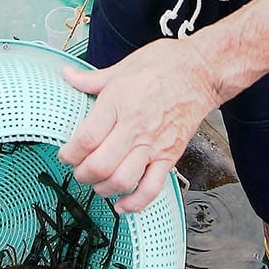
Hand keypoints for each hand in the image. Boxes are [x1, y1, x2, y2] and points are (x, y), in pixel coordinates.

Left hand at [58, 38, 218, 212]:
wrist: (203, 71)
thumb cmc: (166, 64)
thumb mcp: (123, 66)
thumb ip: (92, 79)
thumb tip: (67, 76)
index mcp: (119, 101)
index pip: (85, 139)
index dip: (69, 154)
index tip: (65, 154)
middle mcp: (135, 127)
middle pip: (99, 165)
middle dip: (81, 175)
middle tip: (78, 171)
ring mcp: (154, 144)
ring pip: (121, 181)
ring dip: (103, 189)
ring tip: (97, 183)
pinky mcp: (170, 156)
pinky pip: (151, 189)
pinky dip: (134, 203)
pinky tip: (122, 204)